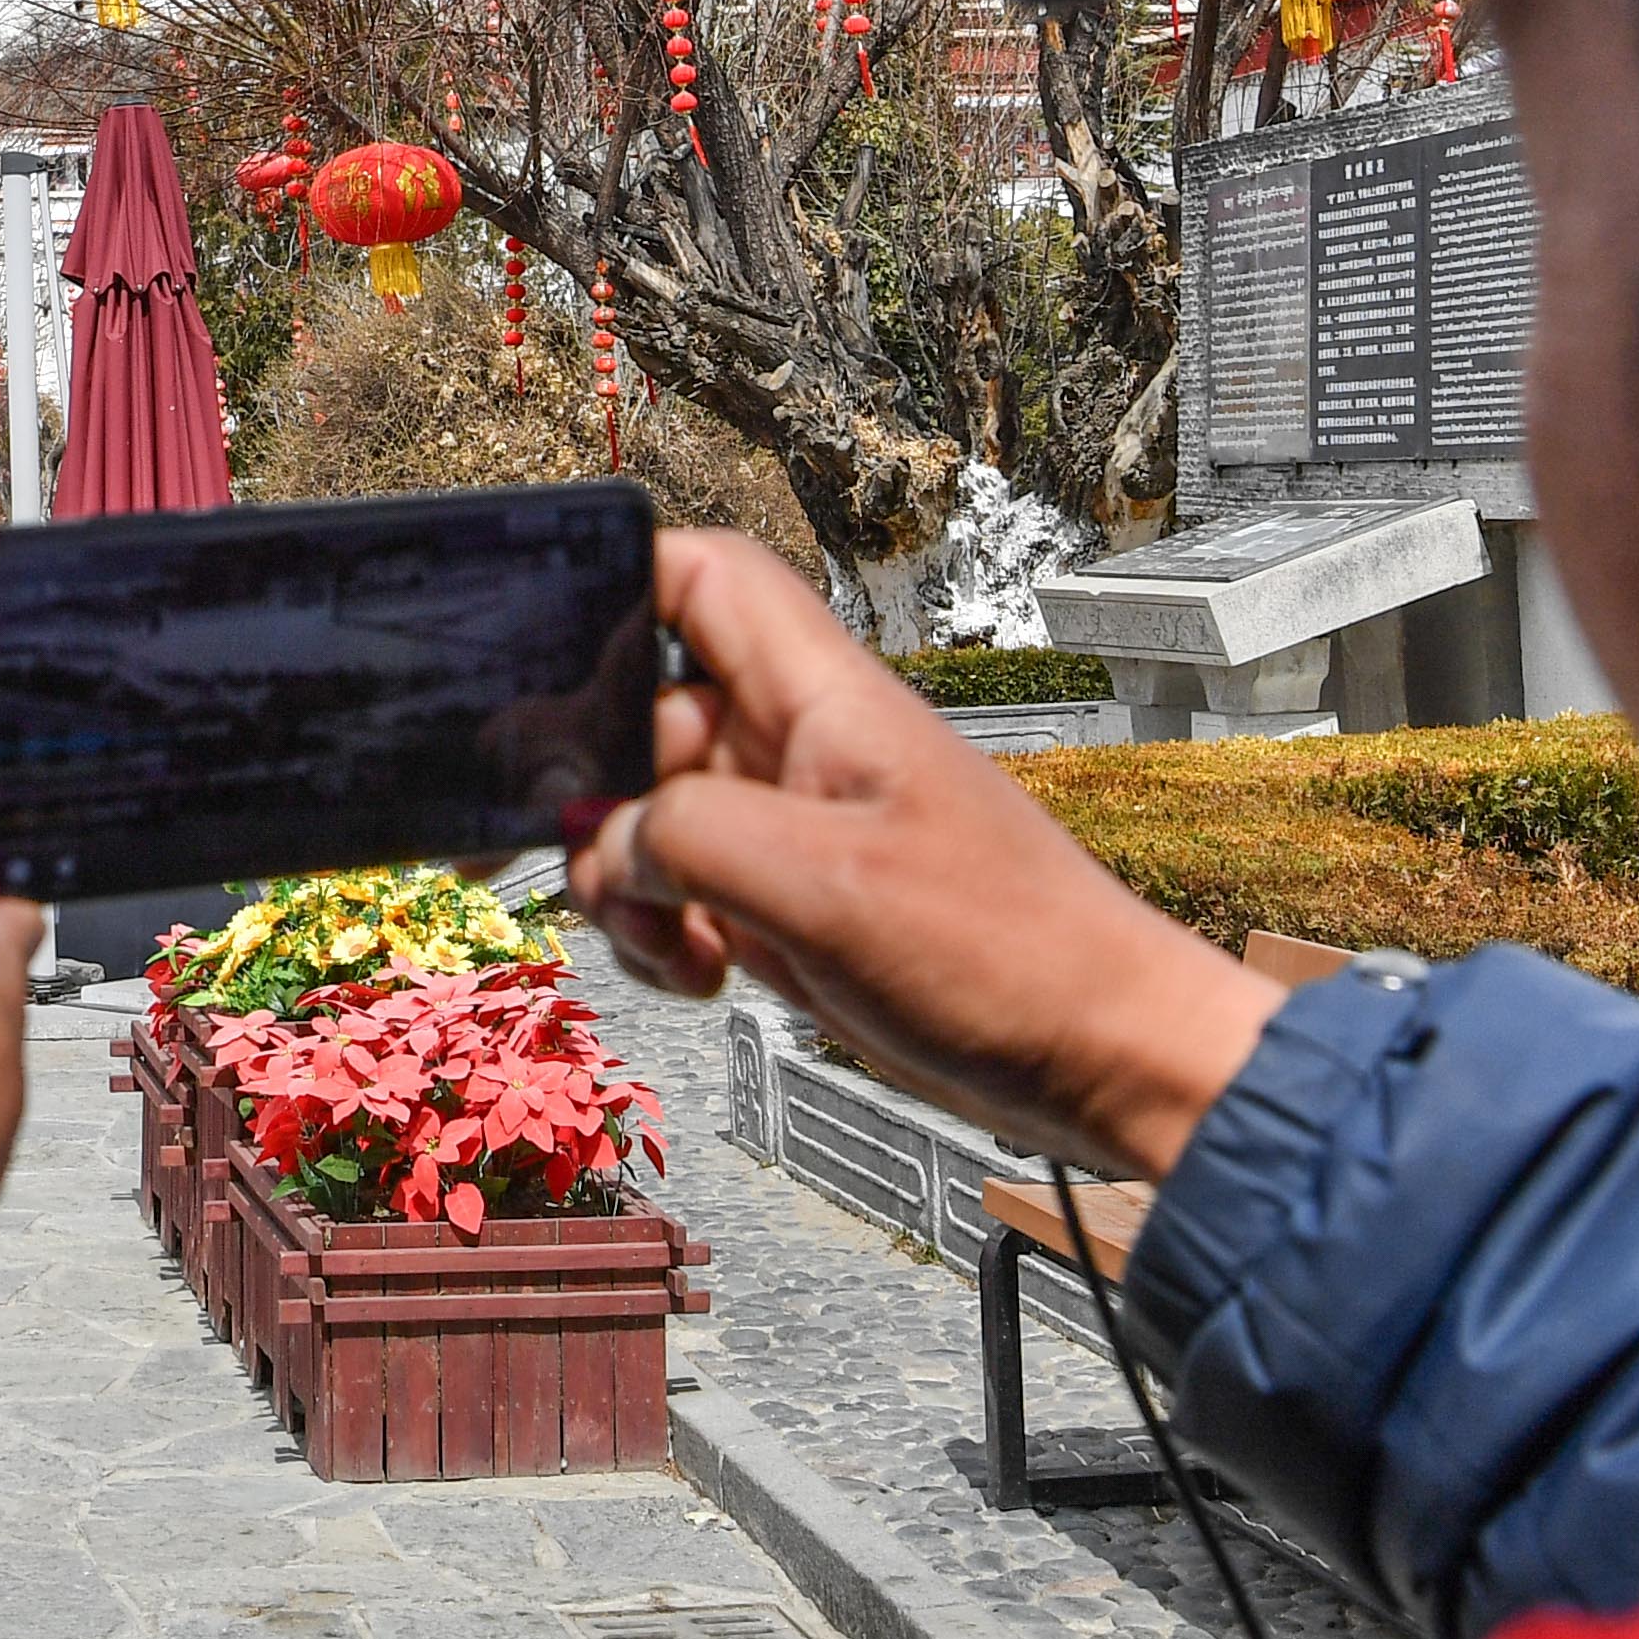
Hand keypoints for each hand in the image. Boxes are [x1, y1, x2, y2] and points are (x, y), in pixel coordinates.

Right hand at [569, 528, 1282, 1180]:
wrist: (1102, 1062)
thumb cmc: (1014, 957)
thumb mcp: (826, 888)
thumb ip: (688, 838)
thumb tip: (603, 839)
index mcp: (822, 699)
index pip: (699, 576)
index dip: (614, 582)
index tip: (536, 648)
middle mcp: (800, 744)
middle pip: (644, 710)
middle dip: (598, 789)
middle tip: (577, 857)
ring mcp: (795, 823)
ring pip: (653, 813)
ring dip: (628, 878)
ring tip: (668, 940)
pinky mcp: (794, 897)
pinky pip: (685, 887)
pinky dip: (664, 928)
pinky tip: (700, 970)